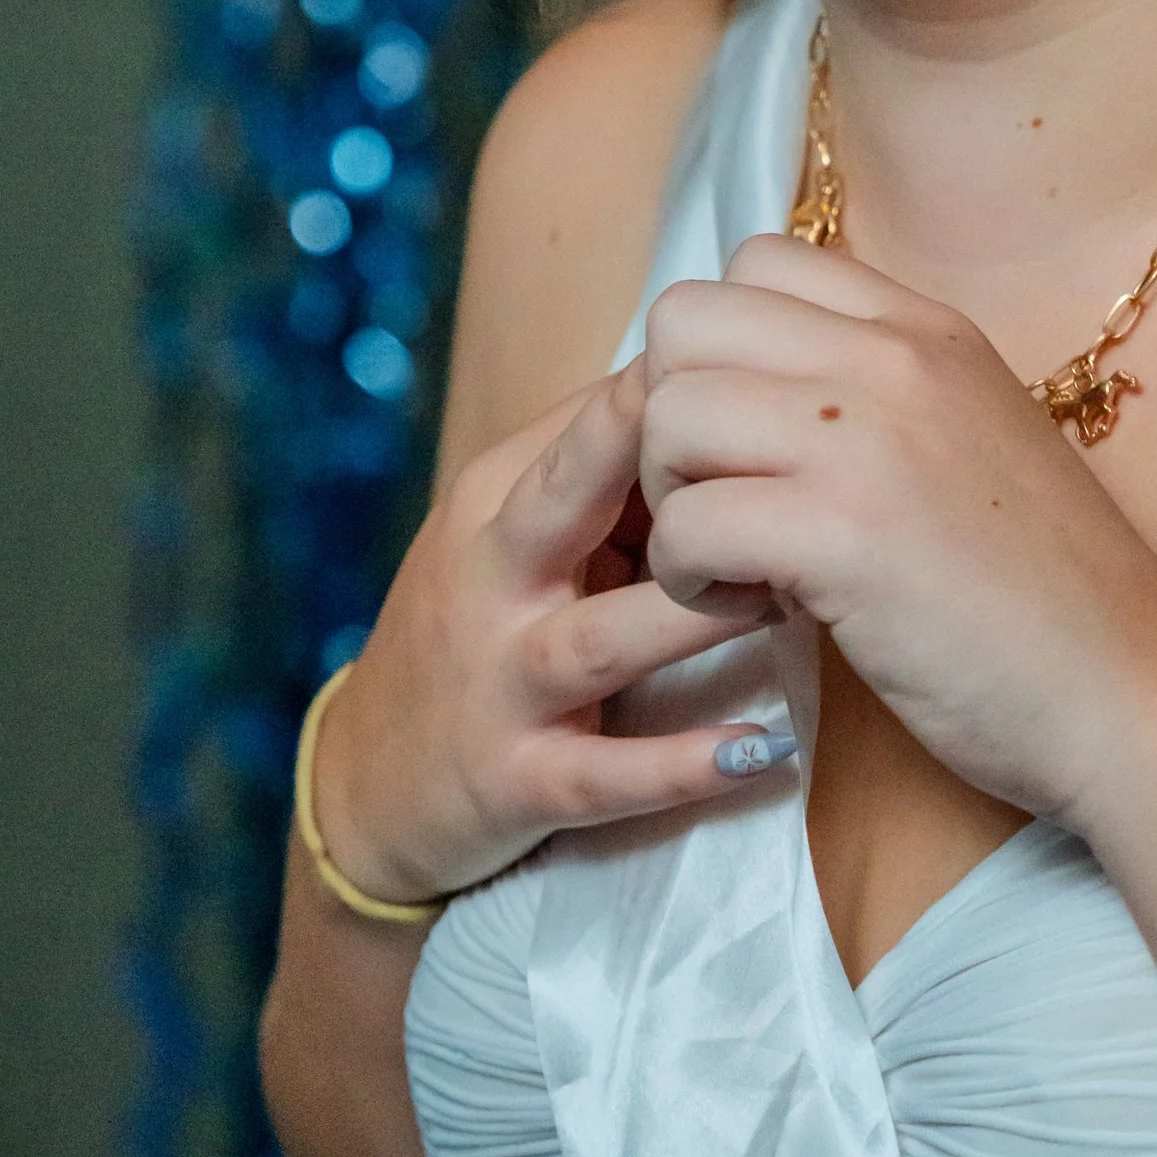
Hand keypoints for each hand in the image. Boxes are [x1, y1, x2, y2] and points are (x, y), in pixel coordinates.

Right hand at [314, 368, 790, 909]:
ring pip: (603, 640)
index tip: (778, 373)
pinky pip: (607, 777)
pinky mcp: (517, 784)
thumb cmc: (473, 628)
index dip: (682, 387)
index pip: (591, 419)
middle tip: (769, 447)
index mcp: (497, 500)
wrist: (368, 783)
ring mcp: (501, 682)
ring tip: (788, 598)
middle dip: (661, 458)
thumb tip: (722, 394)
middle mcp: (492, 578)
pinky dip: (683, 766)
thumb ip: (598, 470)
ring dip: (695, 617)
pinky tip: (764, 750)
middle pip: (570, 494)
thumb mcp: (508, 531)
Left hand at [638, 237, 1156, 829]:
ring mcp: (865, 440)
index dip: (720, 353)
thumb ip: (876, 390)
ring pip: (666, 414)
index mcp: (923, 325)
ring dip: (672, 499)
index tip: (753, 439)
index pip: (752, 261)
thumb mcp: (971, 433)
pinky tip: (754, 608)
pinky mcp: (842, 537)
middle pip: (684, 321)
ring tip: (733, 562)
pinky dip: (690, 577)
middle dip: (671, 416)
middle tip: (722, 498)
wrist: (1134, 692)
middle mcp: (891, 358)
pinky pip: (687, 524)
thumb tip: (755, 390)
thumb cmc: (1048, 587)